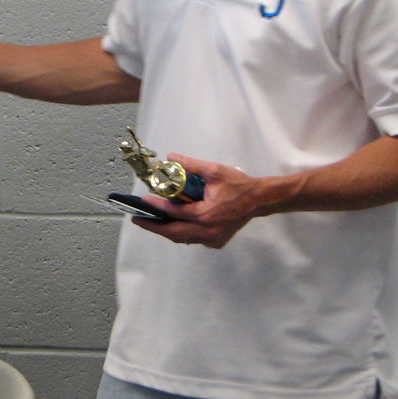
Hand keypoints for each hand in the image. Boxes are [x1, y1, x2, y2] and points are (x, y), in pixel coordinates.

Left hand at [131, 153, 256, 249]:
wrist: (259, 199)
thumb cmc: (239, 185)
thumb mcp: (214, 170)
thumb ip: (190, 164)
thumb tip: (171, 158)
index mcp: (206, 214)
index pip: (175, 212)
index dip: (157, 207)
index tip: (144, 202)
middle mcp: (208, 230)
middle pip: (174, 233)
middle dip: (154, 227)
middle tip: (138, 220)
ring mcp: (213, 238)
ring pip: (183, 238)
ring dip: (167, 231)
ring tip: (151, 222)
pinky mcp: (217, 241)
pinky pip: (194, 239)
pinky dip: (182, 233)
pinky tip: (173, 224)